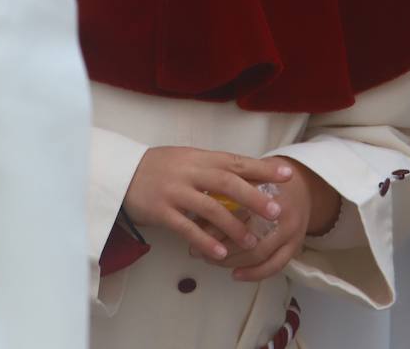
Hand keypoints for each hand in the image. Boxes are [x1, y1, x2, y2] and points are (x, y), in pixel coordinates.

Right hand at [123, 147, 292, 262]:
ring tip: (252, 241)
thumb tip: (248, 174)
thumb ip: (213, 167)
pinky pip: (186, 227)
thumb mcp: (188, 159)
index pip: (237, 161)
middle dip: (255, 196)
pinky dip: (205, 240)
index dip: (263, 168)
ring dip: (233, 225)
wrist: (121, 173)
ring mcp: (175, 190)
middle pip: (229, 182)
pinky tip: (220, 253)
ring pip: (210, 207)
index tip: (288, 174)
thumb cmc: (160, 167)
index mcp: (200, 157)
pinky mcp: (161, 210)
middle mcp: (190, 171)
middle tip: (277, 211)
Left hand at [191, 160, 339, 281]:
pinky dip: (254, 274)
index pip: (236, 211)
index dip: (213, 223)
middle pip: (247, 235)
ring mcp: (291, 230)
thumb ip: (227, 190)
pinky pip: (274, 266)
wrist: (305, 186)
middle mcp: (281, 211)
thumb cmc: (269, 179)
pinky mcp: (296, 246)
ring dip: (232, 262)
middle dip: (219, 246)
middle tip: (196, 251)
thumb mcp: (249, 177)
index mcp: (268, 190)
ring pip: (258, 254)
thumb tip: (196, 211)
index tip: (194, 230)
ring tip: (210, 261)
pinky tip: (235, 275)